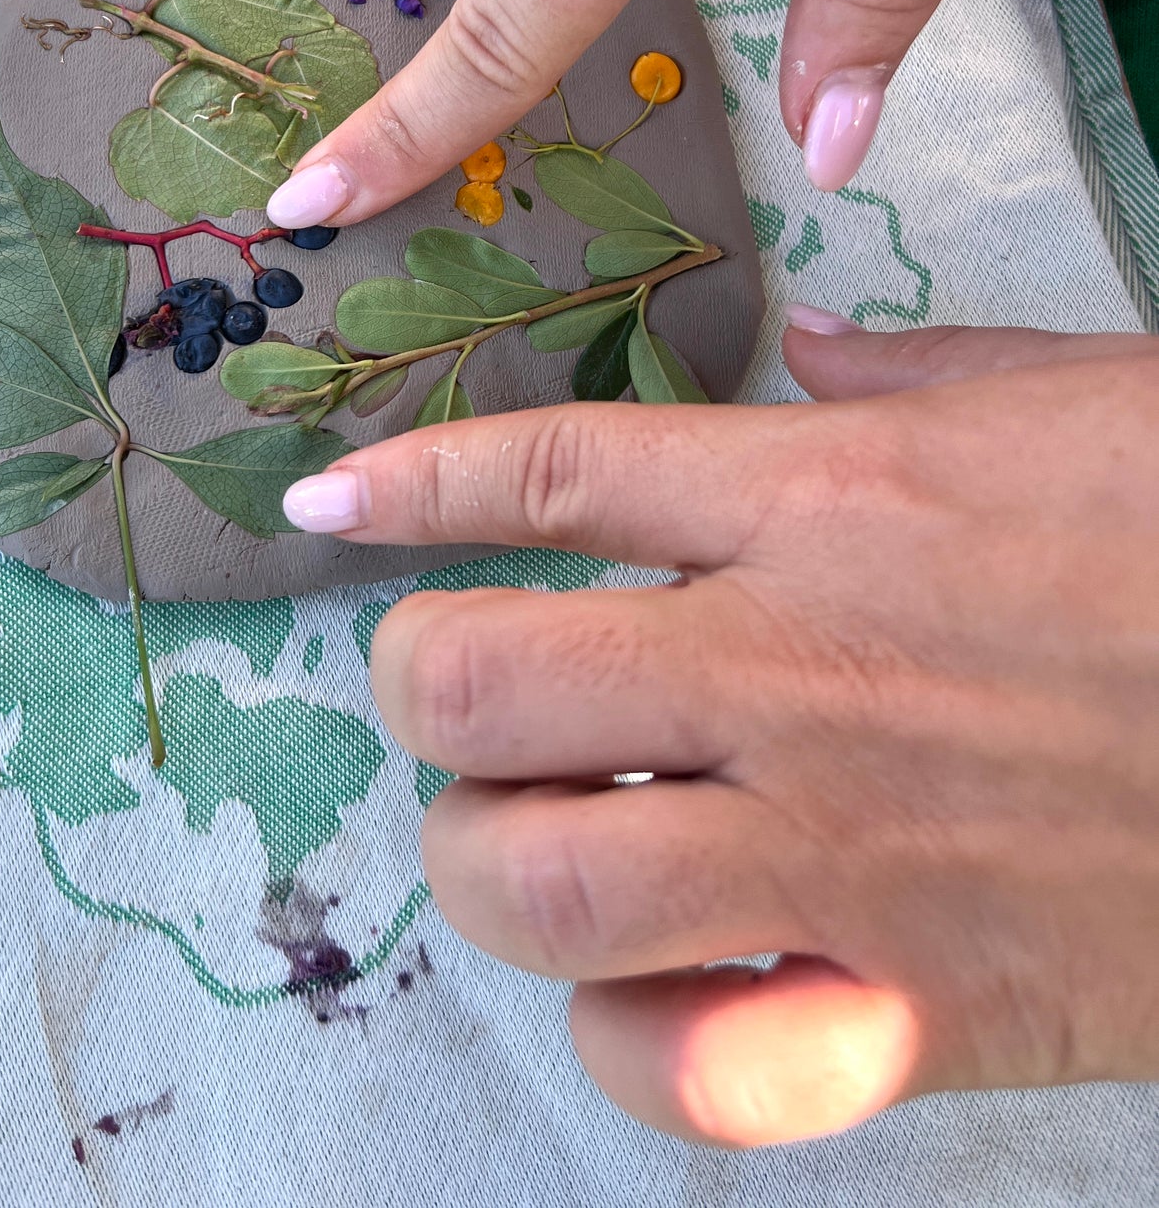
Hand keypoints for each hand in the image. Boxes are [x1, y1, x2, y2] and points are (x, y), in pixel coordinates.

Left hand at [281, 320, 1158, 1144]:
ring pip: (537, 875)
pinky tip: (656, 986)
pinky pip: (684, 1064)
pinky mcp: (918, 1007)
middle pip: (478, 678)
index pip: (554, 471)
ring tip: (538, 830)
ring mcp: (846, 846)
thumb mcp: (1086, 397)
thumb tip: (814, 345)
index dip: (411, 485)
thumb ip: (923, 369)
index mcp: (839, 500)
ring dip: (491, 859)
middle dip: (420, 686)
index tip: (328, 506)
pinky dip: (629, 1036)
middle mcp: (803, 666)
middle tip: (466, 690)